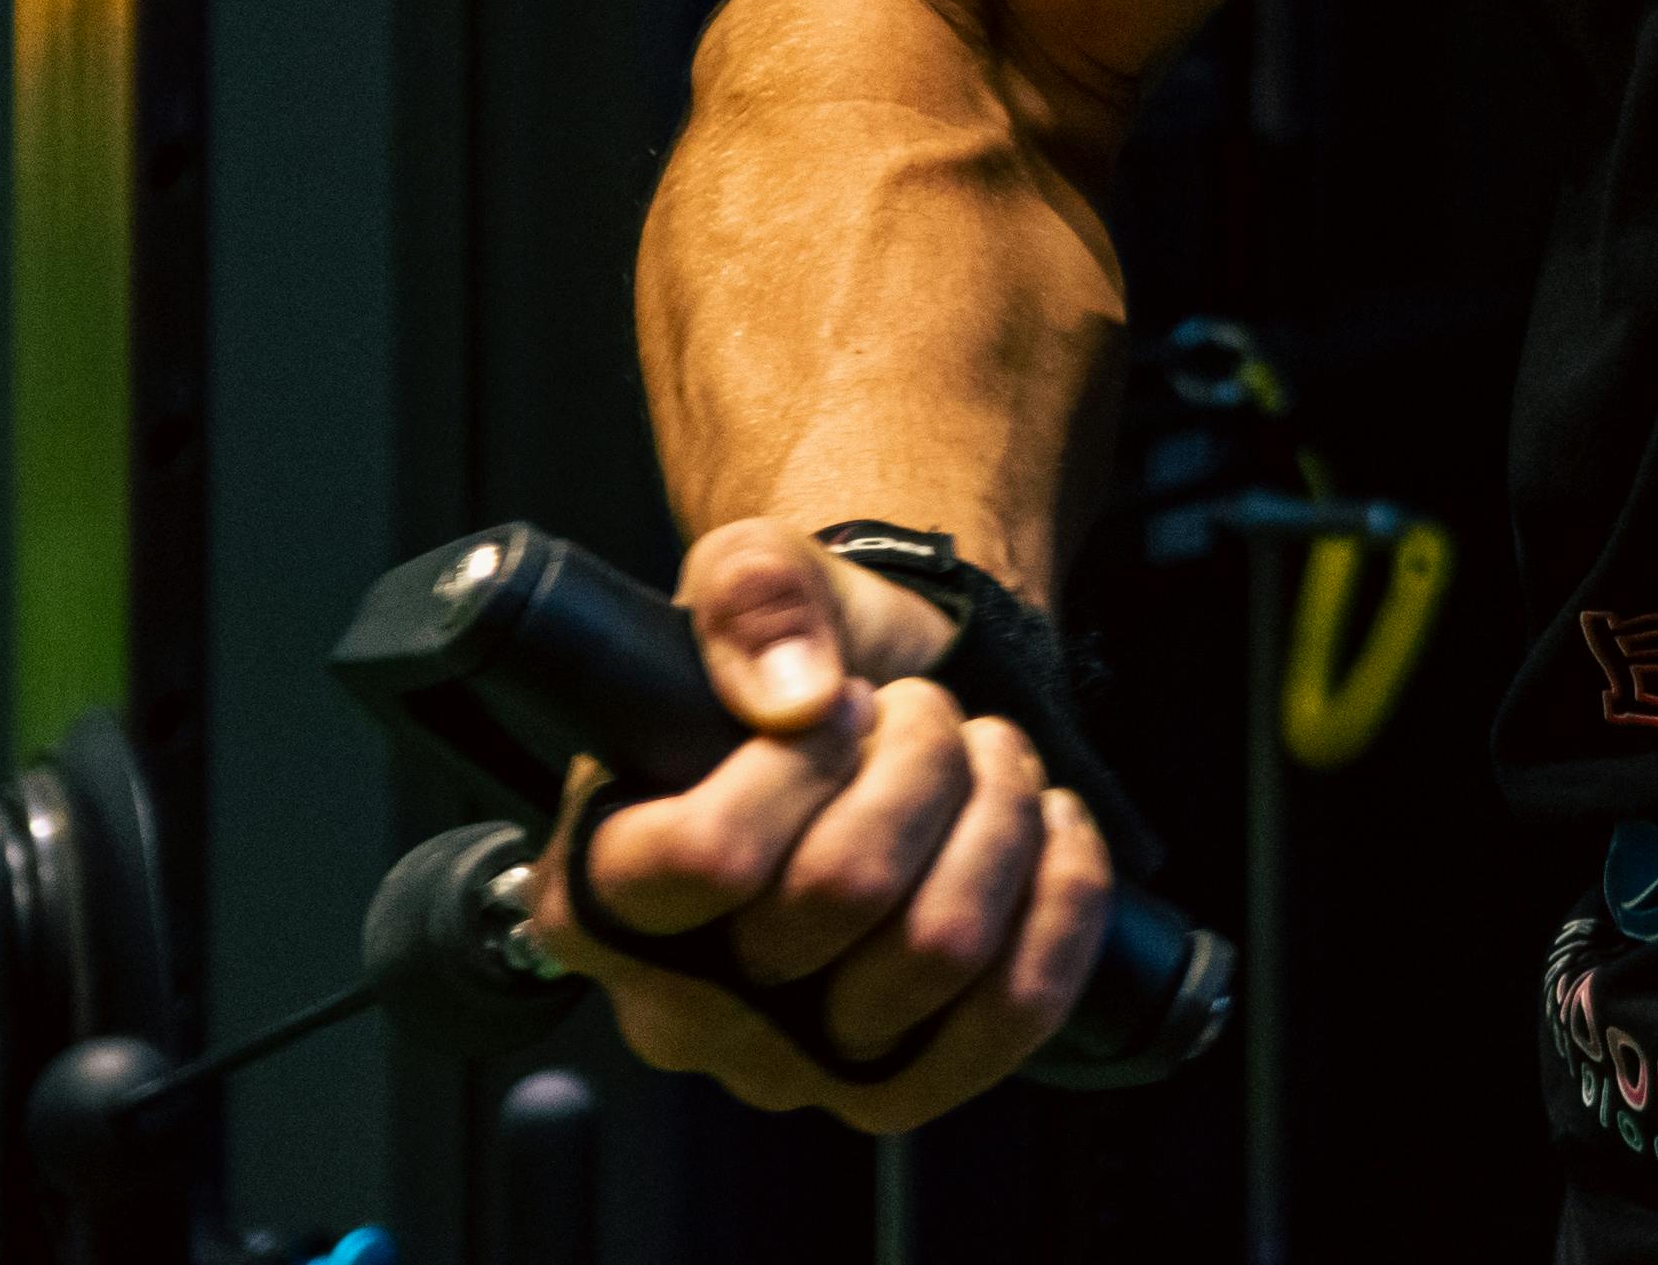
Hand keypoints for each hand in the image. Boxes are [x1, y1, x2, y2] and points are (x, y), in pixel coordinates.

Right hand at [525, 521, 1116, 1130]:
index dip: (800, 763)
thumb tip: (794, 690)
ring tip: (982, 758)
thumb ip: (750, 595)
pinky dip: (1059, 896)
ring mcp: (795, 1059)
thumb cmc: (806, 666)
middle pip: (844, 893)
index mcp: (598, 898)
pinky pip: (1015, 1013)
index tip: (833, 708)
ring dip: (996, 814)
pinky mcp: (906, 1081)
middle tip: (918, 718)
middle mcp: (683, 1006)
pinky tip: (1050, 825)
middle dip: (919, 764)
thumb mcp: (761, 577)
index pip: (704, 859)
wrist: (896, 709)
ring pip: (940, 948)